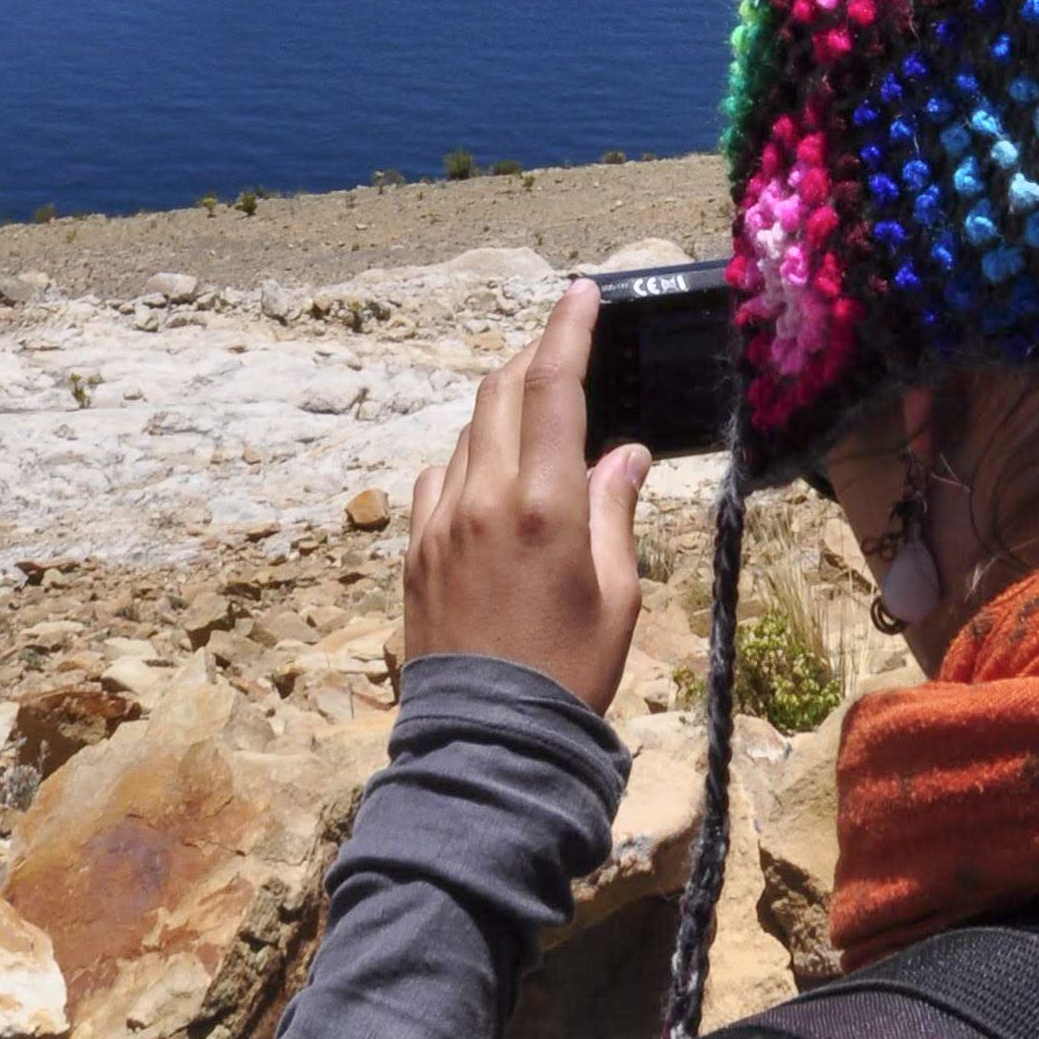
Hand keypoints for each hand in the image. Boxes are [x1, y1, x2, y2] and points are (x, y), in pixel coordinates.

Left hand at [403, 280, 650, 714]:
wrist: (488, 743)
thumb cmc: (570, 673)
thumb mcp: (617, 594)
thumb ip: (614, 511)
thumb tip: (623, 455)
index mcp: (545, 505)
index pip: (554, 386)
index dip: (568, 329)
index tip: (580, 294)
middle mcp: (484, 499)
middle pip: (501, 390)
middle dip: (533, 356)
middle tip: (563, 348)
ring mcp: (440, 523)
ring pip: (468, 431)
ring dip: (502, 409)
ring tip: (536, 420)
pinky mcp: (414, 550)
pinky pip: (437, 477)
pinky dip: (468, 458)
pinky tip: (489, 479)